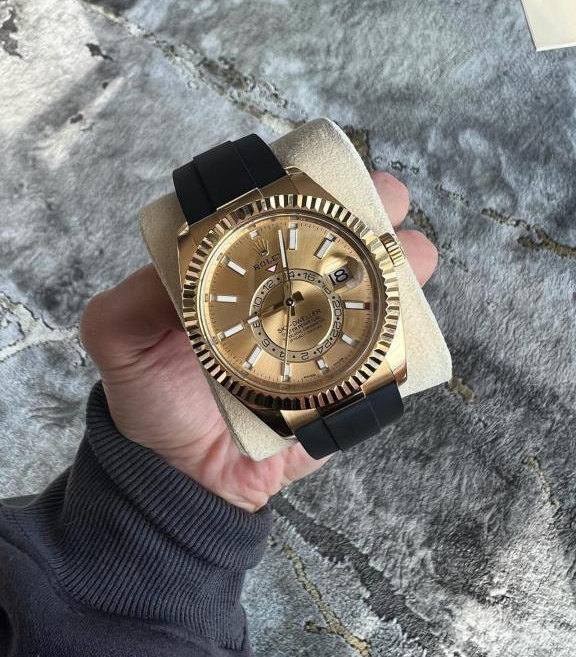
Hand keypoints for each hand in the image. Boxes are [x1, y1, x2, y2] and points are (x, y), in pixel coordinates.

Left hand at [80, 172, 437, 511]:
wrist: (188, 479)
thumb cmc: (153, 405)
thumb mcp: (121, 345)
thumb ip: (126, 304)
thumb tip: (172, 265)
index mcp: (238, 281)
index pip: (277, 223)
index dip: (308, 192)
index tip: (332, 177)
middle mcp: (284, 303)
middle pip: (336, 249)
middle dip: (370, 216)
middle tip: (389, 200)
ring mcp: (319, 343)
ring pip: (369, 296)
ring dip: (401, 267)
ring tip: (415, 252)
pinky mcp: (343, 387)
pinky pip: (381, 359)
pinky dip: (407, 337)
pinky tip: (416, 322)